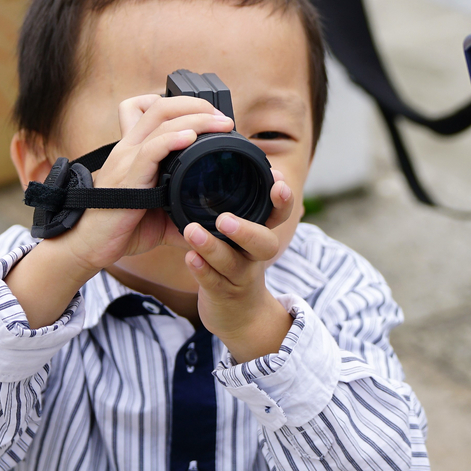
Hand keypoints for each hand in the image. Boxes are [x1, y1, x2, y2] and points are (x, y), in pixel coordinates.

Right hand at [7, 95, 233, 328]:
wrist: (88, 247)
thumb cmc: (120, 229)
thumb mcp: (158, 215)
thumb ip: (182, 212)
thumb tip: (211, 224)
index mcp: (135, 150)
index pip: (152, 108)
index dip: (184, 105)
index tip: (212, 118)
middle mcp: (128, 148)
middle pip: (161, 105)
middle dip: (197, 105)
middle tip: (223, 118)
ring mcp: (126, 160)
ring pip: (160, 119)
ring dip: (196, 117)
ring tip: (221, 124)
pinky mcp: (127, 178)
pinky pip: (151, 150)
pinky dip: (173, 140)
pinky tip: (191, 138)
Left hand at [182, 170, 295, 362]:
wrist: (240, 315)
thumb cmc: (235, 261)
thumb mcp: (243, 234)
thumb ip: (240, 204)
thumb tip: (226, 154)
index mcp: (262, 234)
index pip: (279, 214)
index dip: (282, 199)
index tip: (276, 180)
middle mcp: (256, 256)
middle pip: (264, 243)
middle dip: (248, 230)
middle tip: (225, 218)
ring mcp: (240, 278)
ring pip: (232, 264)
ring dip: (213, 247)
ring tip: (192, 232)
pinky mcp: (223, 296)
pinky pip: (212, 283)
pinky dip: (201, 270)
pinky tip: (189, 258)